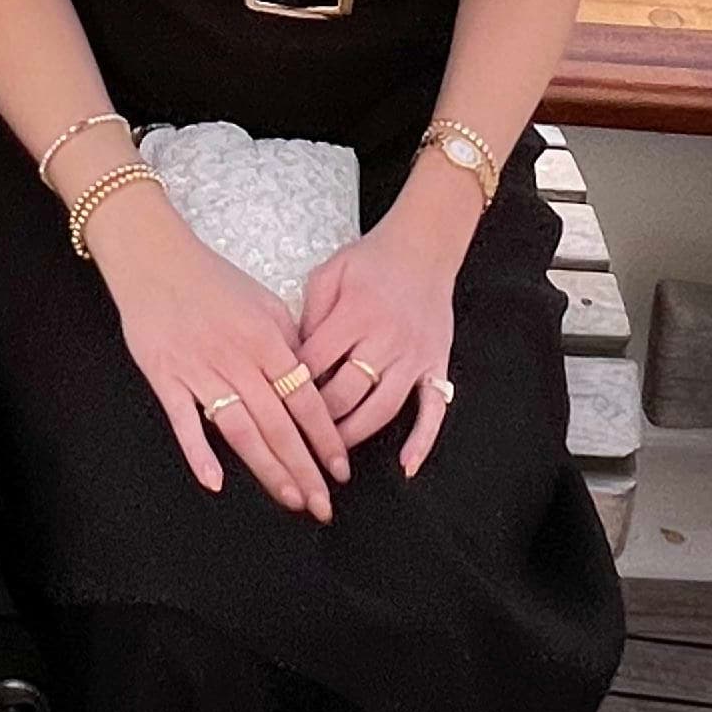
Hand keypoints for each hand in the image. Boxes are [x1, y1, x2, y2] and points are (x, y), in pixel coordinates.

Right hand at [98, 211, 350, 518]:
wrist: (155, 259)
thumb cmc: (212, 279)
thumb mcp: (264, 301)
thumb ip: (289, 342)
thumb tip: (311, 381)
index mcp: (266, 339)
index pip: (305, 399)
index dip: (325, 438)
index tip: (340, 470)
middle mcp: (237, 358)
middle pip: (278, 424)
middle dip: (304, 469)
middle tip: (322, 505)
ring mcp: (200, 370)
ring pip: (240, 430)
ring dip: (267, 469)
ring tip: (289, 499)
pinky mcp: (165, 377)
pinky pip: (184, 421)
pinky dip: (198, 452)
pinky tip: (215, 482)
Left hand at [299, 196, 464, 475]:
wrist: (424, 247)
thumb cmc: (372, 260)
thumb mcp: (329, 273)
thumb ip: (309, 314)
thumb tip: (292, 358)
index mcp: (355, 314)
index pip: (314, 365)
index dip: (291, 389)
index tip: (275, 406)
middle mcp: (386, 338)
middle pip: (346, 393)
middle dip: (318, 421)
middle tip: (298, 438)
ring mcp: (414, 355)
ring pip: (383, 409)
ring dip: (355, 436)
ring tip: (333, 458)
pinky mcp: (436, 364)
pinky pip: (434, 409)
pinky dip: (422, 440)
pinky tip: (407, 465)